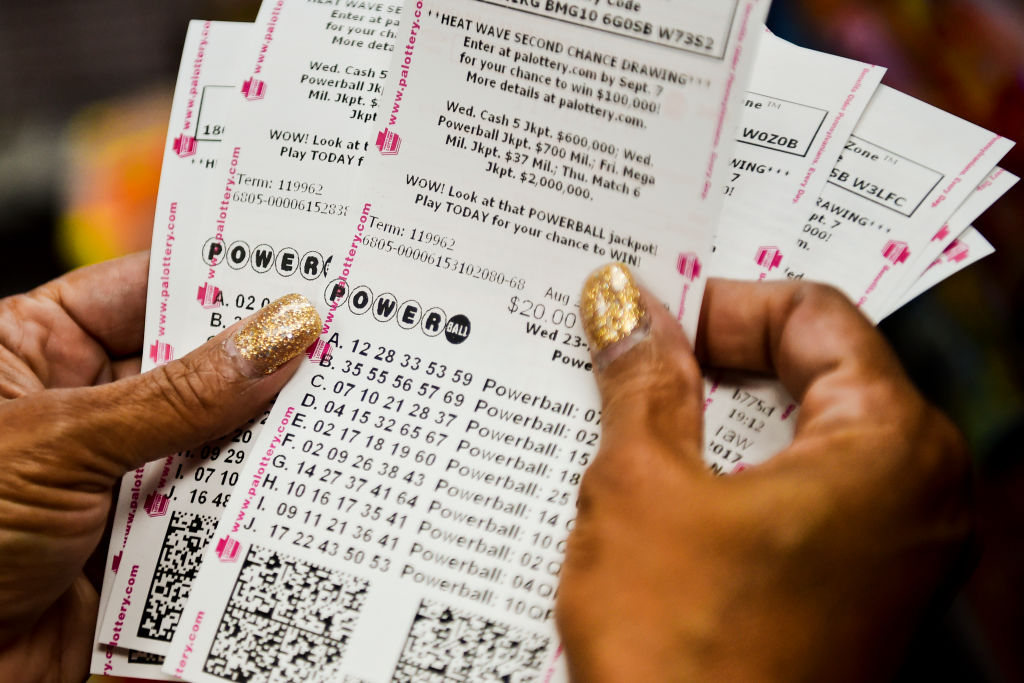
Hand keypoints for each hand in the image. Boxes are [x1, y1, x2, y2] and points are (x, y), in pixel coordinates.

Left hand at [0, 253, 321, 681]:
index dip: (217, 278)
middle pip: (190, 364)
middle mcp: (79, 406)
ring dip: (261, 437)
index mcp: (33, 350)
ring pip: (210, 438)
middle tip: (337, 345)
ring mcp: (114, 473)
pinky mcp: (141, 538)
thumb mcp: (58, 445)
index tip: (297, 272)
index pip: (141, 290)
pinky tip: (297, 487)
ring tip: (332, 414)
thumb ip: (177, 396)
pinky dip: (250, 505)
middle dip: (257, 361)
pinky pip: (211, 507)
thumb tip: (273, 338)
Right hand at [558, 266, 971, 681]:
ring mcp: (895, 550)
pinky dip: (736, 473)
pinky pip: (801, 495)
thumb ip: (641, 379)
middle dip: (719, 360)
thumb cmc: (684, 652)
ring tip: (635, 416)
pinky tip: (666, 482)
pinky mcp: (858, 592)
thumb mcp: (641, 486)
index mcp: (891, 446)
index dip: (724, 304)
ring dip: (718, 419)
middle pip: (817, 372)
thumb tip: (623, 306)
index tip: (651, 320)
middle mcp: (919, 493)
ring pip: (802, 436)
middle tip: (635, 358)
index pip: (817, 314)